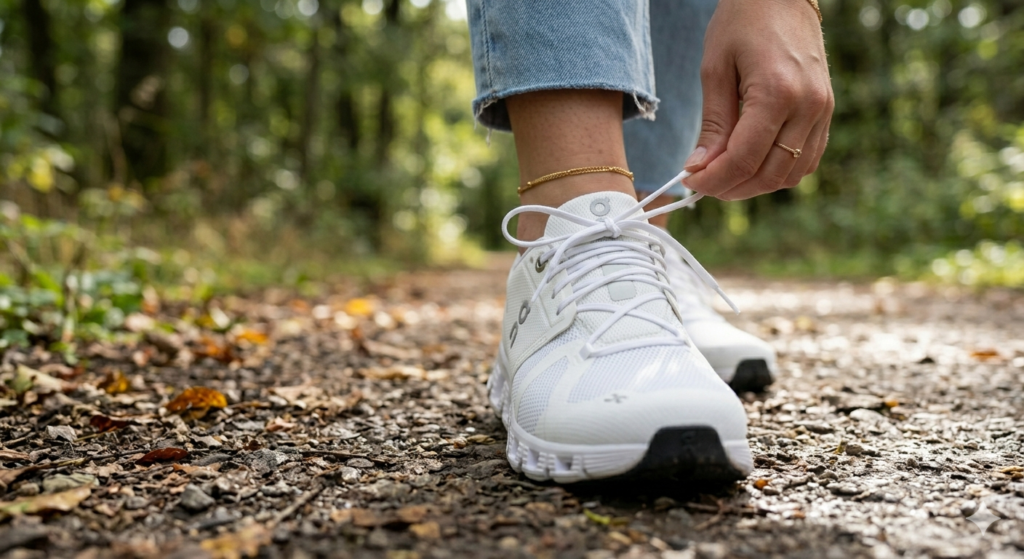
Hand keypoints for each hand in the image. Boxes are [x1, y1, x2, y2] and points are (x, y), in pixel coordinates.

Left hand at [683, 0, 832, 199]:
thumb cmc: (743, 22)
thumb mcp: (715, 68)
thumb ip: (712, 123)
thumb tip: (699, 168)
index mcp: (778, 93)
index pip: (744, 159)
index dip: (714, 180)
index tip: (691, 182)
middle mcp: (808, 106)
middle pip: (769, 173)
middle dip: (732, 188)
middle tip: (704, 184)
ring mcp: (823, 110)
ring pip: (792, 174)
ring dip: (756, 185)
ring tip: (725, 177)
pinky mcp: (827, 111)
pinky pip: (807, 159)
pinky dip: (779, 171)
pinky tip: (752, 165)